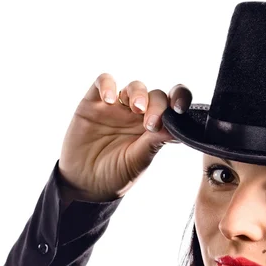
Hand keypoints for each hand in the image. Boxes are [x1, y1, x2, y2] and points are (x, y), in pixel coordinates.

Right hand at [58, 73, 191, 200]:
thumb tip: (176, 128)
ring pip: (135, 87)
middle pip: (155, 96)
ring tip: (137, 108)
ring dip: (139, 94)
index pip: (172, 107)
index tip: (180, 109)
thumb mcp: (138, 161)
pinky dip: (108, 85)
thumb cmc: (115, 174)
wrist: (85, 184)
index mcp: (154, 128)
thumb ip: (154, 142)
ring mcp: (117, 107)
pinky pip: (103, 82)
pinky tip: (110, 100)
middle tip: (151, 124)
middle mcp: (138, 115)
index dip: (180, 100)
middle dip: (157, 106)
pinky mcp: (94, 102)